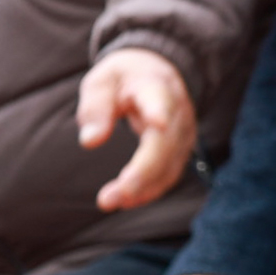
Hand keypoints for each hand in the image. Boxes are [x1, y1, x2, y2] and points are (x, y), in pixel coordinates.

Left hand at [77, 49, 193, 211]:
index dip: (160, 113)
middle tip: (107, 198)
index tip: (158, 123)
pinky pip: (170, 174)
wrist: (156, 73)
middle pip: (165, 146)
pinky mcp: (182, 150)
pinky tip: (127, 200)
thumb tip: (90, 141)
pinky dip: (150, 190)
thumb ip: (96, 107)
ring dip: (143, 189)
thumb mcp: (102, 81)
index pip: (161, 101)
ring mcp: (184, 133)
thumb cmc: (123, 77)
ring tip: (110, 201)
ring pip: (171, 166)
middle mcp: (178, 113)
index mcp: (156, 87)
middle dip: (140, 174)